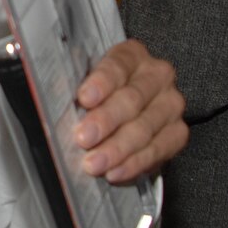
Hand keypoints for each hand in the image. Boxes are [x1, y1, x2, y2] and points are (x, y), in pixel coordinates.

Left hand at [72, 39, 187, 183]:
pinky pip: (159, 150)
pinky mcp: (178, 132)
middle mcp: (157, 75)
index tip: (84, 98)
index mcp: (131, 55)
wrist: (127, 111)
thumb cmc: (99, 94)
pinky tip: (116, 172)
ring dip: (117, 149)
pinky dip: (134, 164)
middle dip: (105, 121)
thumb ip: (70, 86)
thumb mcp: (84, 82)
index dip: (100, 82)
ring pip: (145, 128)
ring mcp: (170, 104)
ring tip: (94, 164)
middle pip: (132, 99)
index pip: (117, 65)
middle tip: (83, 139)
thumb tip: (50, 98)